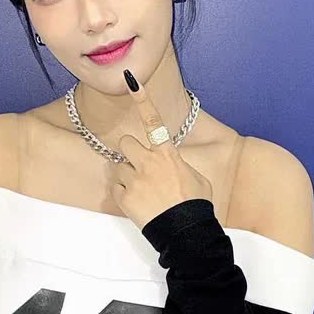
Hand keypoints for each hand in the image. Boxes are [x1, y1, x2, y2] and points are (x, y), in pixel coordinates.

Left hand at [106, 70, 212, 230]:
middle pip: (126, 144)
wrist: (186, 233)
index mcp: (167, 155)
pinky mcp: (124, 198)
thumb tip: (171, 166)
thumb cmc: (196, 206)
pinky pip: (117, 190)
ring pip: (119, 168)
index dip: (142, 99)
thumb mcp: (196, 179)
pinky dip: (125, 196)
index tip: (131, 80)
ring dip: (128, 177)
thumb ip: (179, 166)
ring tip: (144, 193)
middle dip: (130, 153)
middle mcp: (147, 162)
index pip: (153, 120)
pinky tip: (140, 204)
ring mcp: (134, 180)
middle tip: (141, 168)